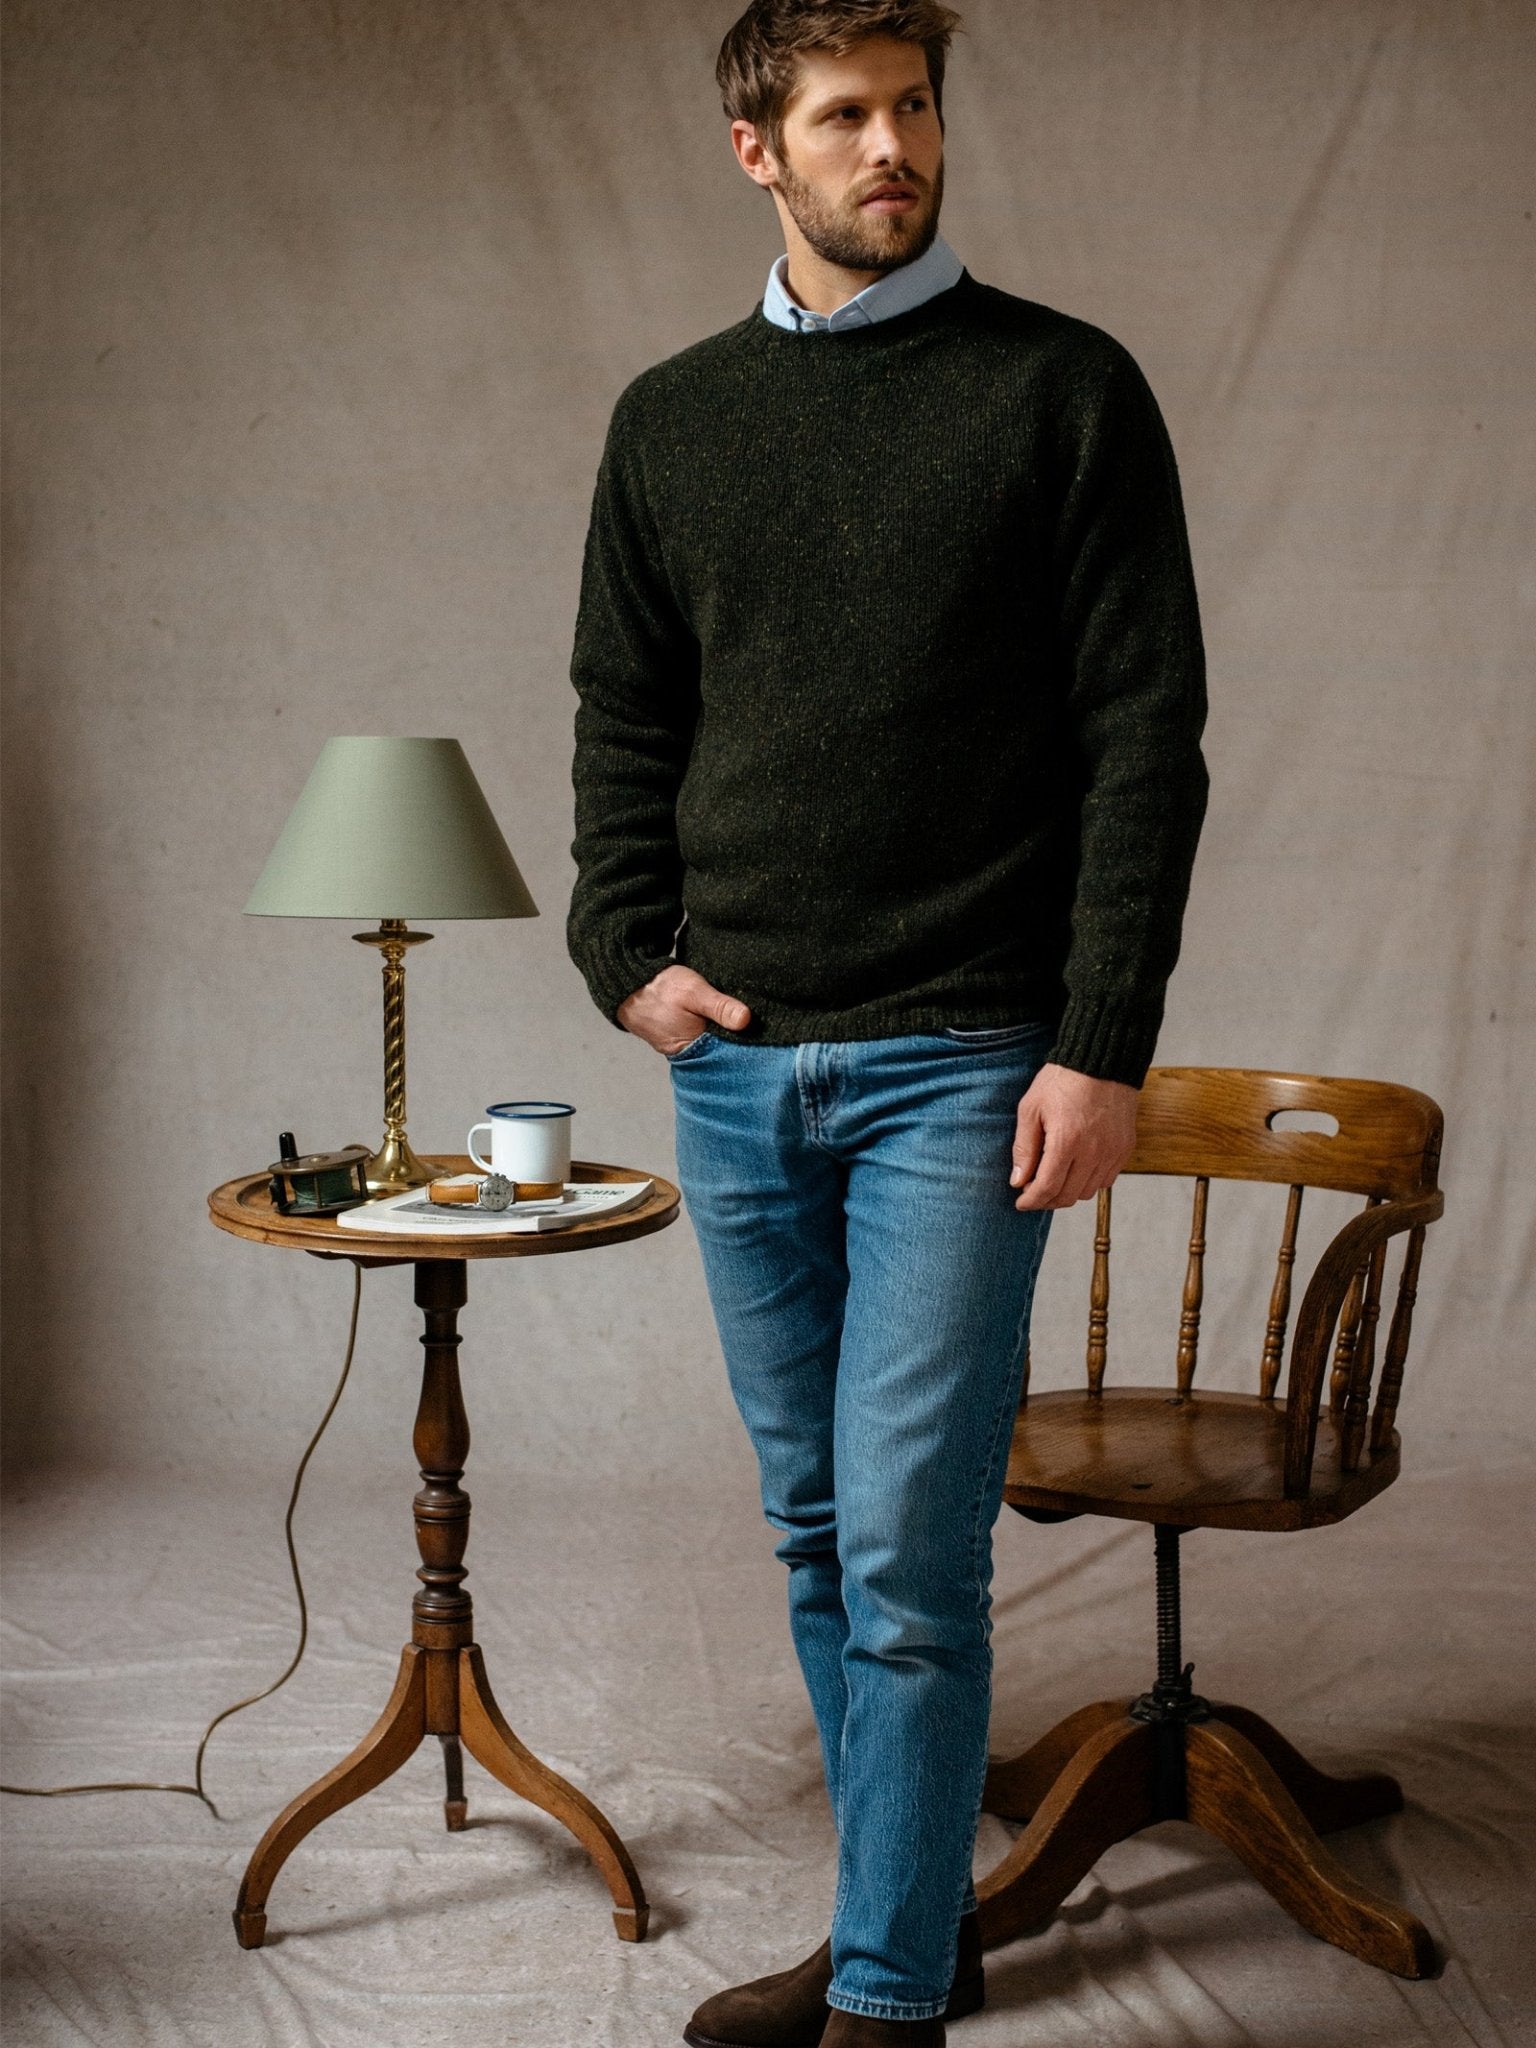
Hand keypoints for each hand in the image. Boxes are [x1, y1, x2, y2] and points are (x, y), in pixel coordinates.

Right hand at [616, 965, 751, 1055]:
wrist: (626, 982)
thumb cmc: (659, 988)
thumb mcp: (694, 992)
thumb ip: (719, 1006)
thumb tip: (746, 1020)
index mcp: (692, 1049)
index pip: (728, 1054)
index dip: (745, 1042)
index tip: (760, 1030)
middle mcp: (685, 1053)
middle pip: (718, 1050)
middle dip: (734, 1038)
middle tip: (753, 1023)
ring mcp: (678, 1046)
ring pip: (708, 1043)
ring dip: (720, 1033)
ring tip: (737, 1020)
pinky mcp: (675, 1036)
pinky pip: (697, 1037)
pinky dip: (707, 1029)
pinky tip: (716, 1019)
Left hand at [1010, 1063, 1138, 1209]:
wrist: (1102, 1061)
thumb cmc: (1062, 1080)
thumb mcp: (1031, 1109)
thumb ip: (1024, 1148)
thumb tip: (1018, 1181)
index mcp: (1066, 1142)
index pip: (1047, 1188)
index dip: (1030, 1201)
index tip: (1020, 1202)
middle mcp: (1093, 1152)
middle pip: (1068, 1196)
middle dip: (1046, 1200)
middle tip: (1032, 1191)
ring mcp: (1112, 1152)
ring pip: (1087, 1192)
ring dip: (1067, 1192)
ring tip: (1053, 1179)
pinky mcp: (1124, 1149)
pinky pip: (1106, 1180)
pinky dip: (1088, 1182)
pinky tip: (1075, 1169)